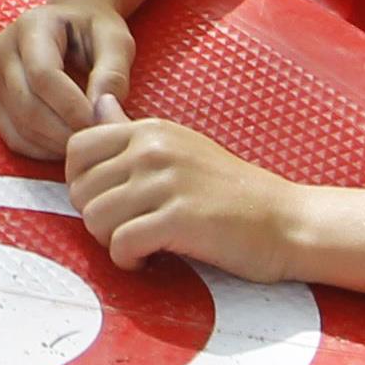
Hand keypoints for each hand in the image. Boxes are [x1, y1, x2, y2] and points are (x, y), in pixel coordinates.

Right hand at [0, 3, 137, 158]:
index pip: (43, 74)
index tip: (102, 120)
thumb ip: (113, 74)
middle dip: (65, 130)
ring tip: (87, 140)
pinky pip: (14, 138)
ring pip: (18, 126)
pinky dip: (42, 150)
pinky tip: (67, 143)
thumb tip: (103, 110)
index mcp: (31, 27)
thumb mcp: (115, 41)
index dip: (72, 105)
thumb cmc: (95, 31)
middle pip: (26, 104)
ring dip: (55, 143)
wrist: (72, 24)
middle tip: (98, 138)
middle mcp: (4, 51)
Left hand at [60, 110, 311, 276]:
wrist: (287, 222)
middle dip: (96, 217)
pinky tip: (151, 259)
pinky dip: (129, 261)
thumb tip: (100, 103)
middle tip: (129, 228)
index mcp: (150, 130)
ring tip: (141, 244)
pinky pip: (121, 244)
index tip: (110, 202)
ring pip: (94, 218)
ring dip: (111, 242)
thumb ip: (132, 132)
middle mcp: (154, 149)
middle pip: (80, 189)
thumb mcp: (181, 148)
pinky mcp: (179, 219)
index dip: (81, 183)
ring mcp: (166, 182)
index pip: (77, 149)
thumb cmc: (231, 191)